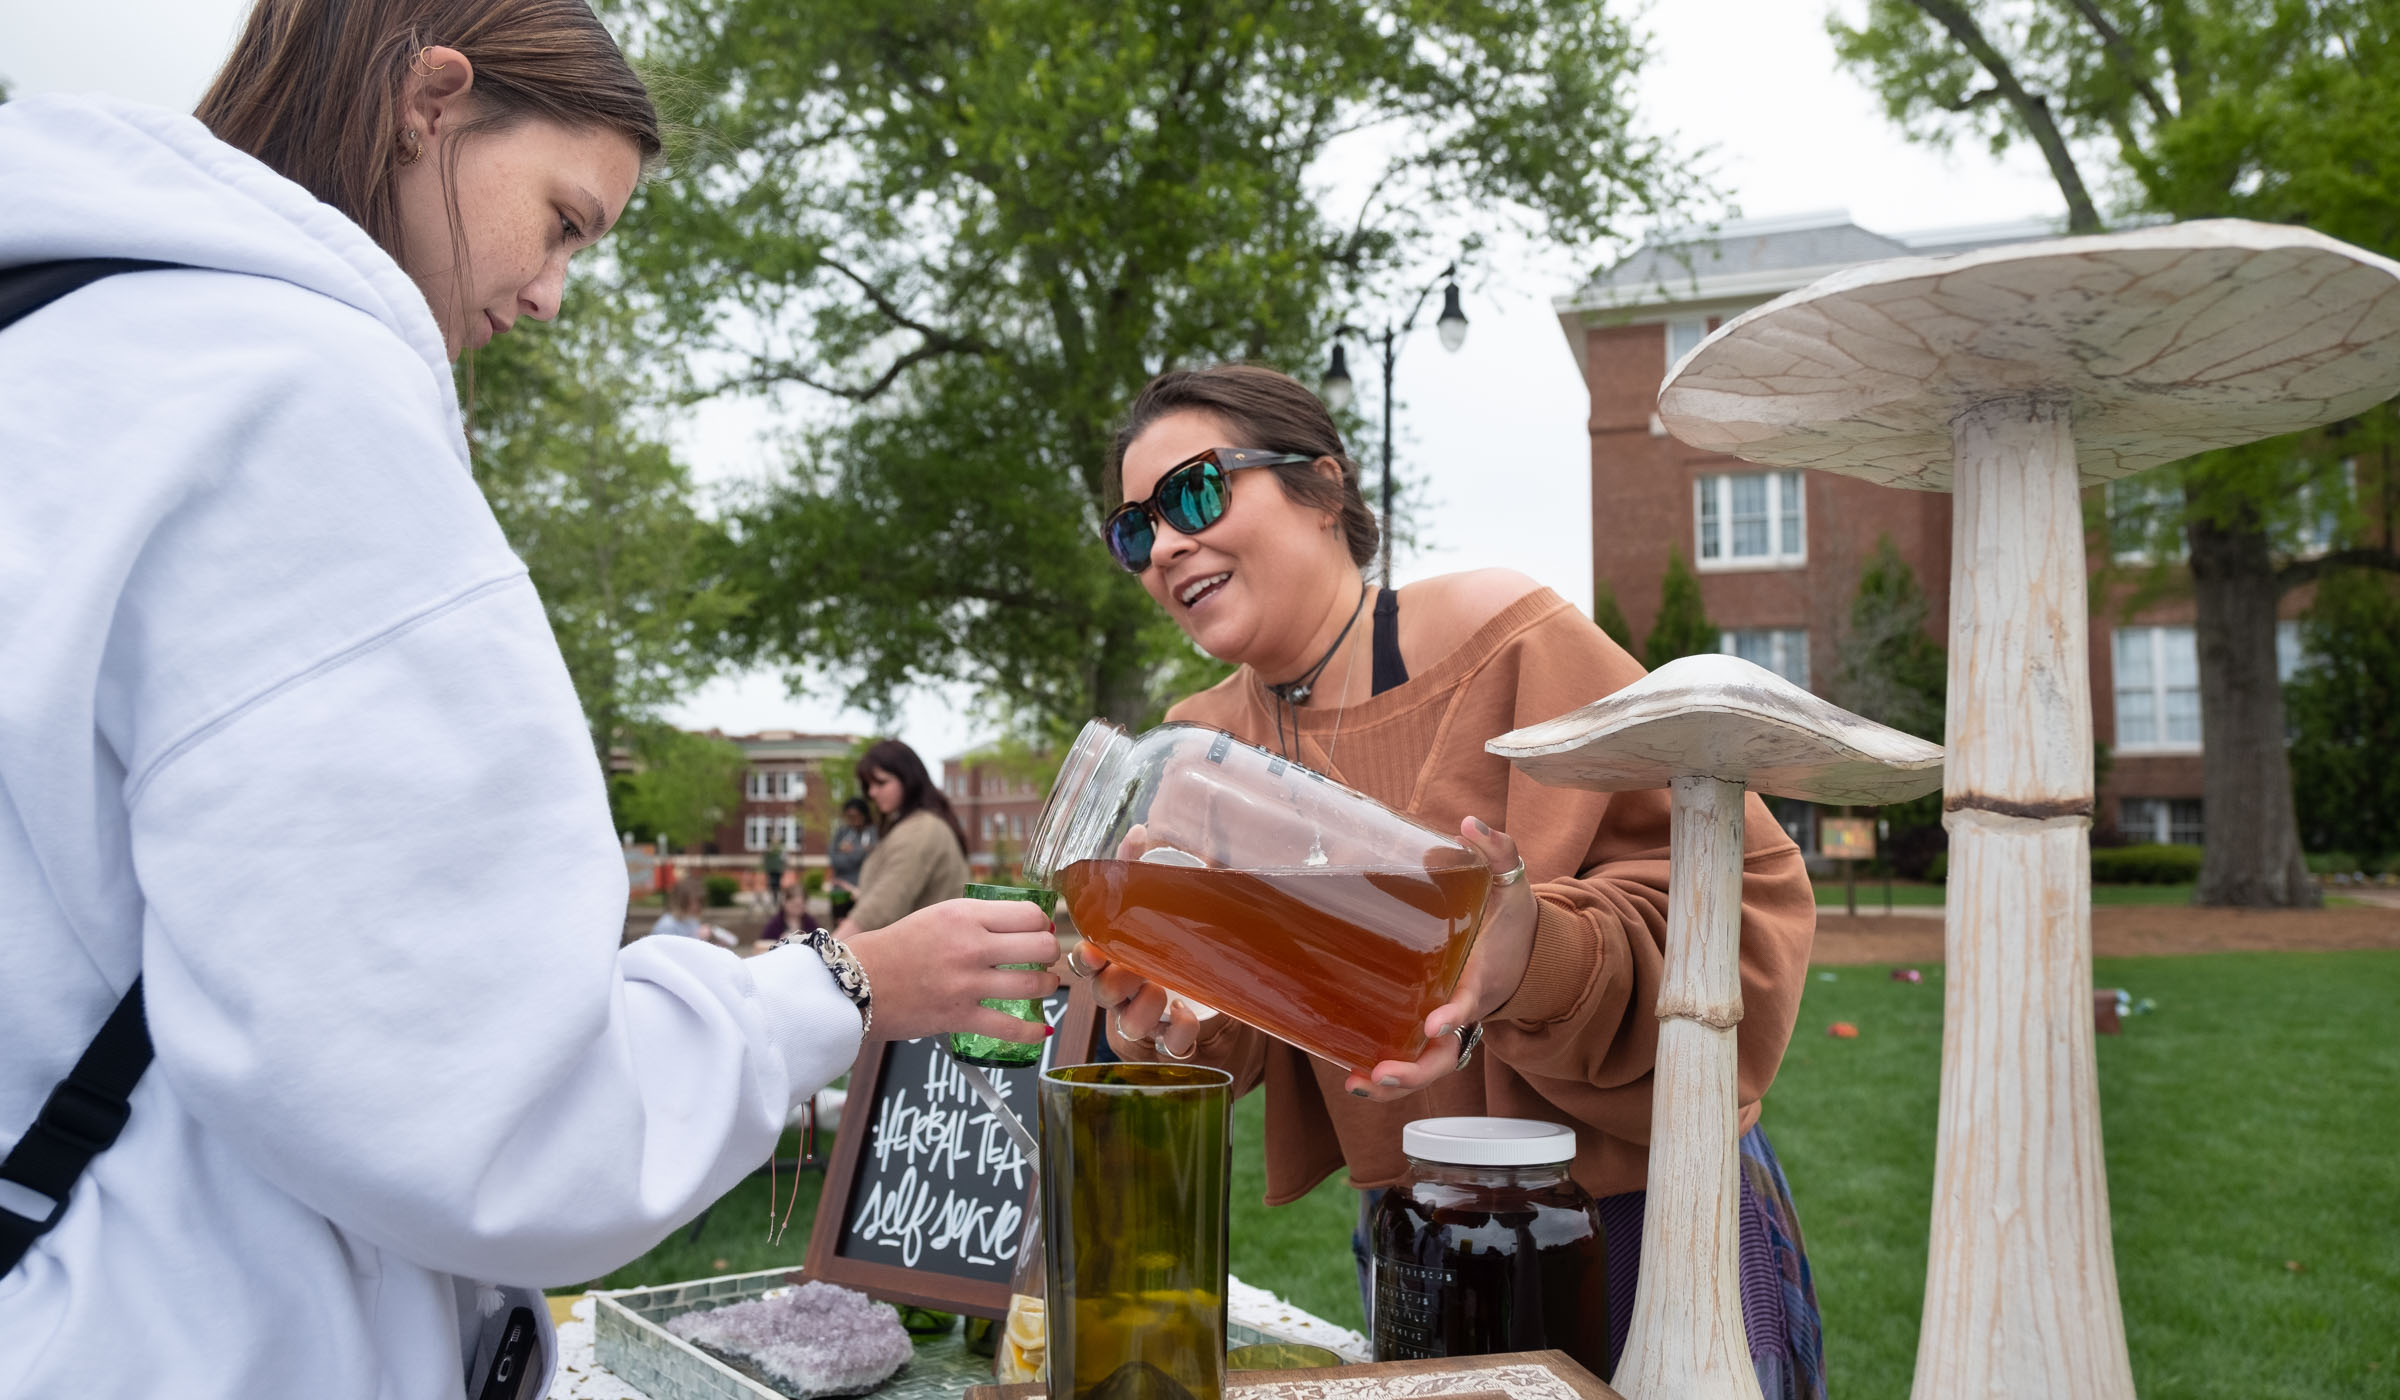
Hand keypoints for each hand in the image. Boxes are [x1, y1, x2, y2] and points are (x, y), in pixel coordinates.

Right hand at [843, 898, 1061, 1043]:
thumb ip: (980, 919)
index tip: (1040, 931)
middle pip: (1040, 947)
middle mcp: (970, 946)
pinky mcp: (960, 1017)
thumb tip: (1028, 926)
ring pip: (1034, 985)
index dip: (1042, 924)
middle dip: (1050, 954)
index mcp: (965, 915)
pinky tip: (1041, 1030)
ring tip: (1042, 986)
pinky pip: (1012, 1028)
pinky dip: (1033, 1032)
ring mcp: (967, 984)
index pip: (1029, 915)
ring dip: (1046, 987)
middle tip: (1044, 959)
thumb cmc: (898, 948)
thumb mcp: (940, 916)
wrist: (858, 983)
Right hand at [1077, 822, 1212, 1059]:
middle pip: (1103, 993)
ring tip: (1161, 992)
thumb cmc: (1174, 942)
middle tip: (1136, 969)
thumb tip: (1141, 827)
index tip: (1090, 951)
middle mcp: (1126, 991)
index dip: (1082, 959)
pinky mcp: (1174, 1038)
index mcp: (1116, 959)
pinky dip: (1178, 1034)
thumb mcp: (1162, 903)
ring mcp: (1148, 1017)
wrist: (1214, 991)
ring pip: (1130, 1023)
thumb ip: (1146, 869)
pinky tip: (1188, 1018)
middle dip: (1115, 982)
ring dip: (1143, 1009)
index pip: (1084, 962)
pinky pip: (1171, 1044)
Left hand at [1342, 815, 1535, 1101]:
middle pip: (1446, 1054)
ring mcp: (1446, 1026)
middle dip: (1416, 1069)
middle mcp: (1464, 1011)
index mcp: (1483, 978)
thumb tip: (1472, 823)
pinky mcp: (1427, 1028)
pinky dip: (1385, 1073)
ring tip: (1358, 1083)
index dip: (1455, 1015)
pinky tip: (1352, 1075)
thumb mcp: (1512, 882)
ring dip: (1394, 1083)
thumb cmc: (1512, 919)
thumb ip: (1497, 851)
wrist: (1525, 952)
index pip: (1471, 1002)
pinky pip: (1411, 1058)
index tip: (1437, 1022)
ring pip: (1426, 1066)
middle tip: (1385, 1071)